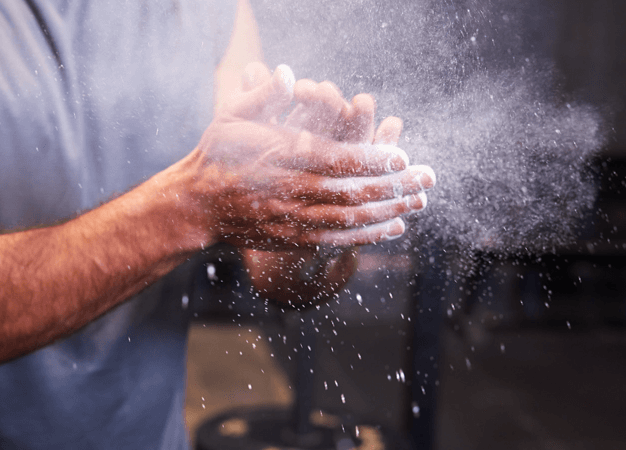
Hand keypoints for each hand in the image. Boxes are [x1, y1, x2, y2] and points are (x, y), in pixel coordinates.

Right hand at [225, 63, 434, 305]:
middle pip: (353, 191)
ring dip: (390, 210)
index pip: (337, 159)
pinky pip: (338, 238)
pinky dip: (369, 234)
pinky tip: (394, 225)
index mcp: (281, 156)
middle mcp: (290, 190)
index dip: (373, 160)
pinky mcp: (293, 237)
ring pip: (350, 218)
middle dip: (396, 185)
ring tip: (420, 200)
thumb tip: (287, 74)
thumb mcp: (232, 116)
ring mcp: (292, 218)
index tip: (403, 155)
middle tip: (429, 177)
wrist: (195, 205)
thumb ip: (263, 96)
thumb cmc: (217, 154)